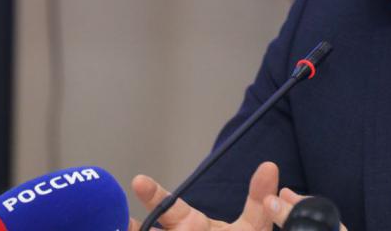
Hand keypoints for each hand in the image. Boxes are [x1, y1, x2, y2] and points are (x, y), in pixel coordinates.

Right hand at [128, 161, 276, 229]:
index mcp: (188, 224)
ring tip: (121, 227)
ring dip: (132, 230)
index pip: (168, 207)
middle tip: (123, 222)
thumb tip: (269, 166)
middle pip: (149, 230)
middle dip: (135, 227)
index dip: (154, 195)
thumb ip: (259, 200)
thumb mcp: (252, 226)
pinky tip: (121, 229)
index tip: (139, 181)